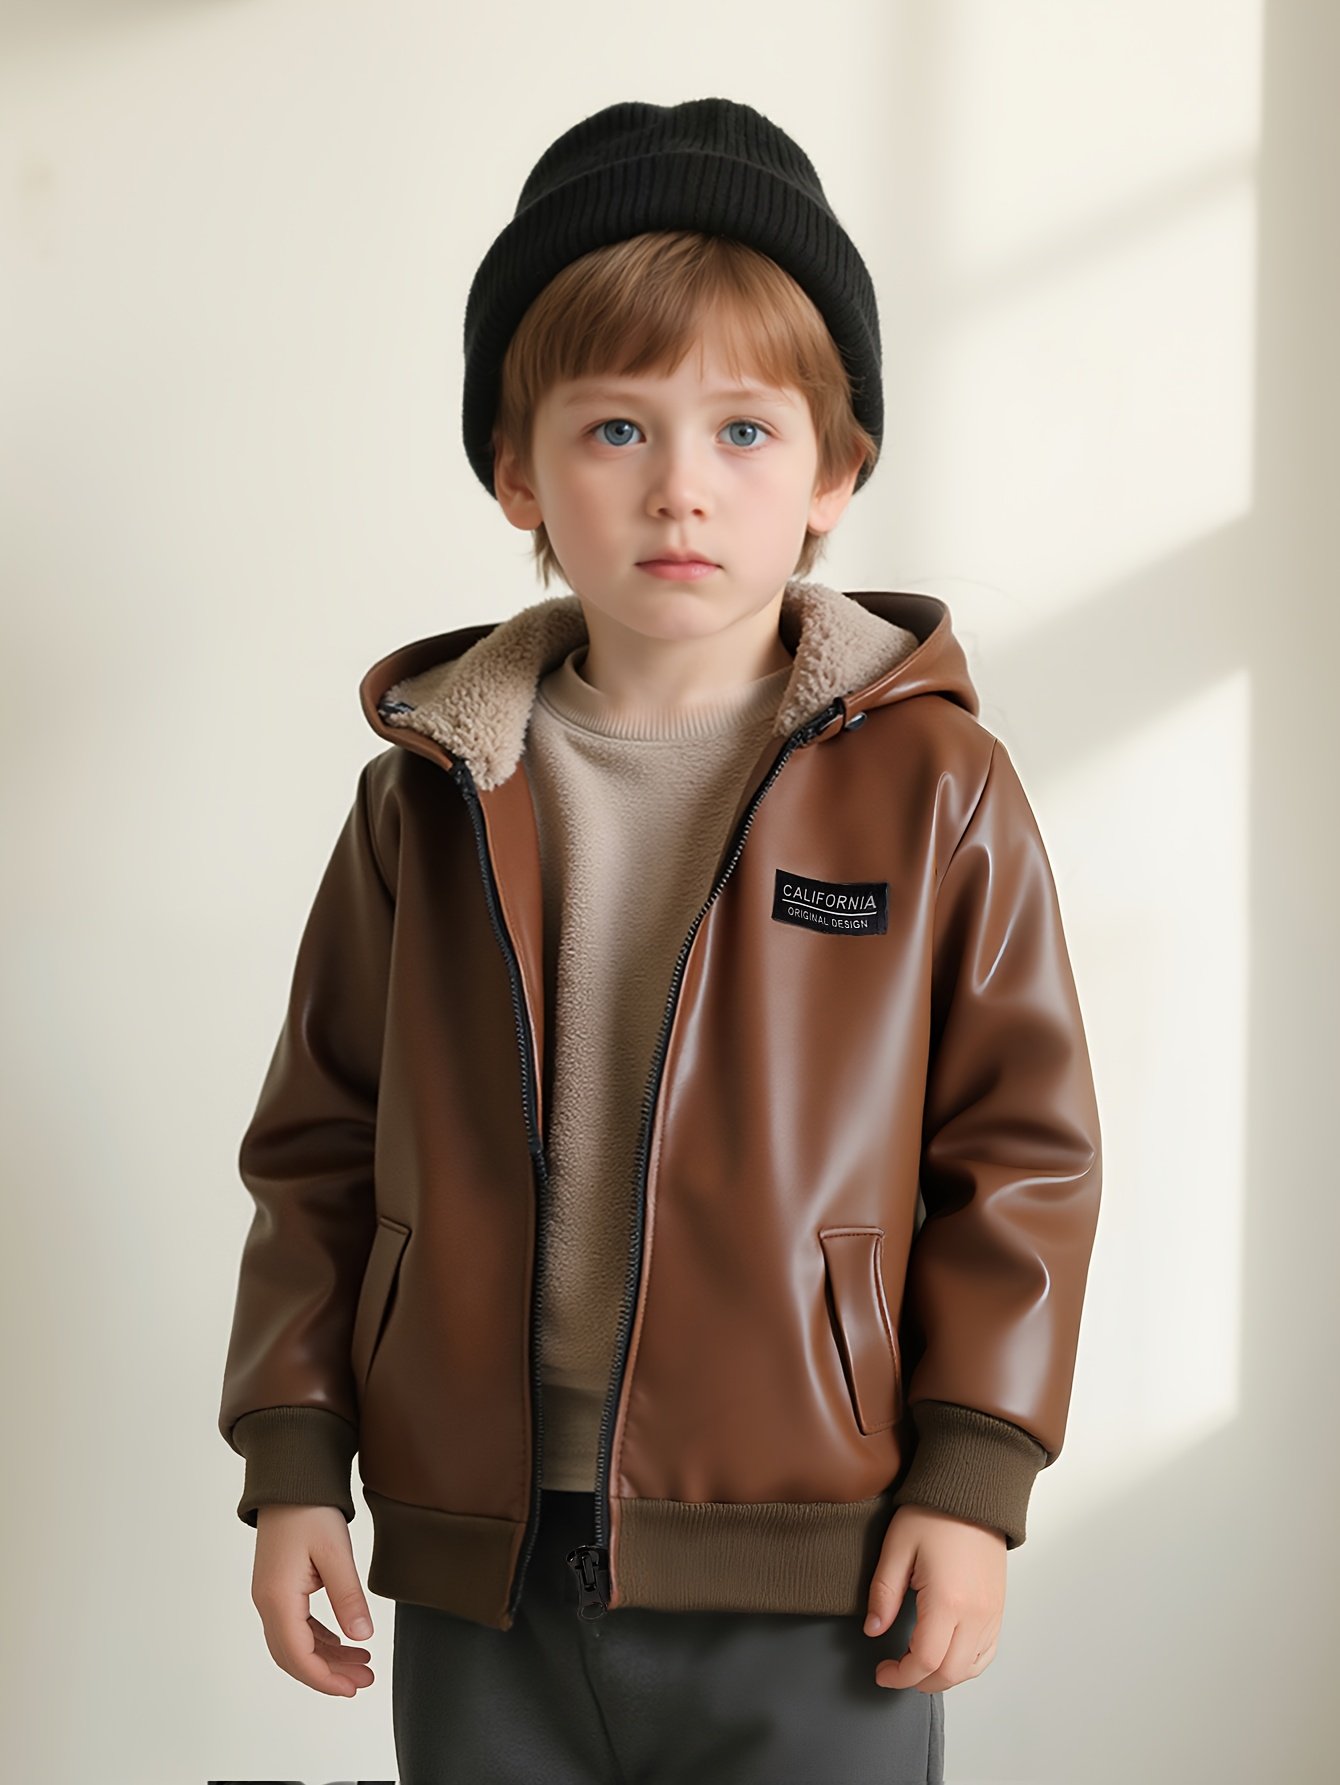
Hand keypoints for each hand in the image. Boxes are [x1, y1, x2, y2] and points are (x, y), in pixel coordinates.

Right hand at [252, 1504, 376, 1695]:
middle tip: (364, 1680)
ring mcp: (271, 1595)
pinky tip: (343, 1640)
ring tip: (361, 1664)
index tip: (353, 1688)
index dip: (325, 1678)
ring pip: (295, 1642)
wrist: (289, 1480)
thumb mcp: (335, 1552)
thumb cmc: (309, 1510)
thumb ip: (348, 1596)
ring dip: (326, 1657)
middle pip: (293, 1656)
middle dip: (328, 1673)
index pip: (298, 1655)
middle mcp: (268, 1602)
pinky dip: (320, 1639)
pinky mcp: (279, 1587)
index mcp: (278, 1598)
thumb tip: (362, 1637)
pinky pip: (296, 1625)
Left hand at [862, 1504, 1005, 1692]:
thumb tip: (873, 1629)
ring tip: (917, 1666)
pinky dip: (966, 1665)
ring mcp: (992, 1613)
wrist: (972, 1493)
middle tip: (896, 1671)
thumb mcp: (897, 1547)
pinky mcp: (998, 1608)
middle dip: (919, 1681)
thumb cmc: (934, 1513)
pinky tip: (946, 1655)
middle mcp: (976, 1613)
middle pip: (950, 1673)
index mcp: (948, 1600)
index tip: (881, 1672)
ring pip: (971, 1668)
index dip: (900, 1675)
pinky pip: (987, 1652)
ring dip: (943, 1676)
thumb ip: (883, 1593)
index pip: (924, 1660)